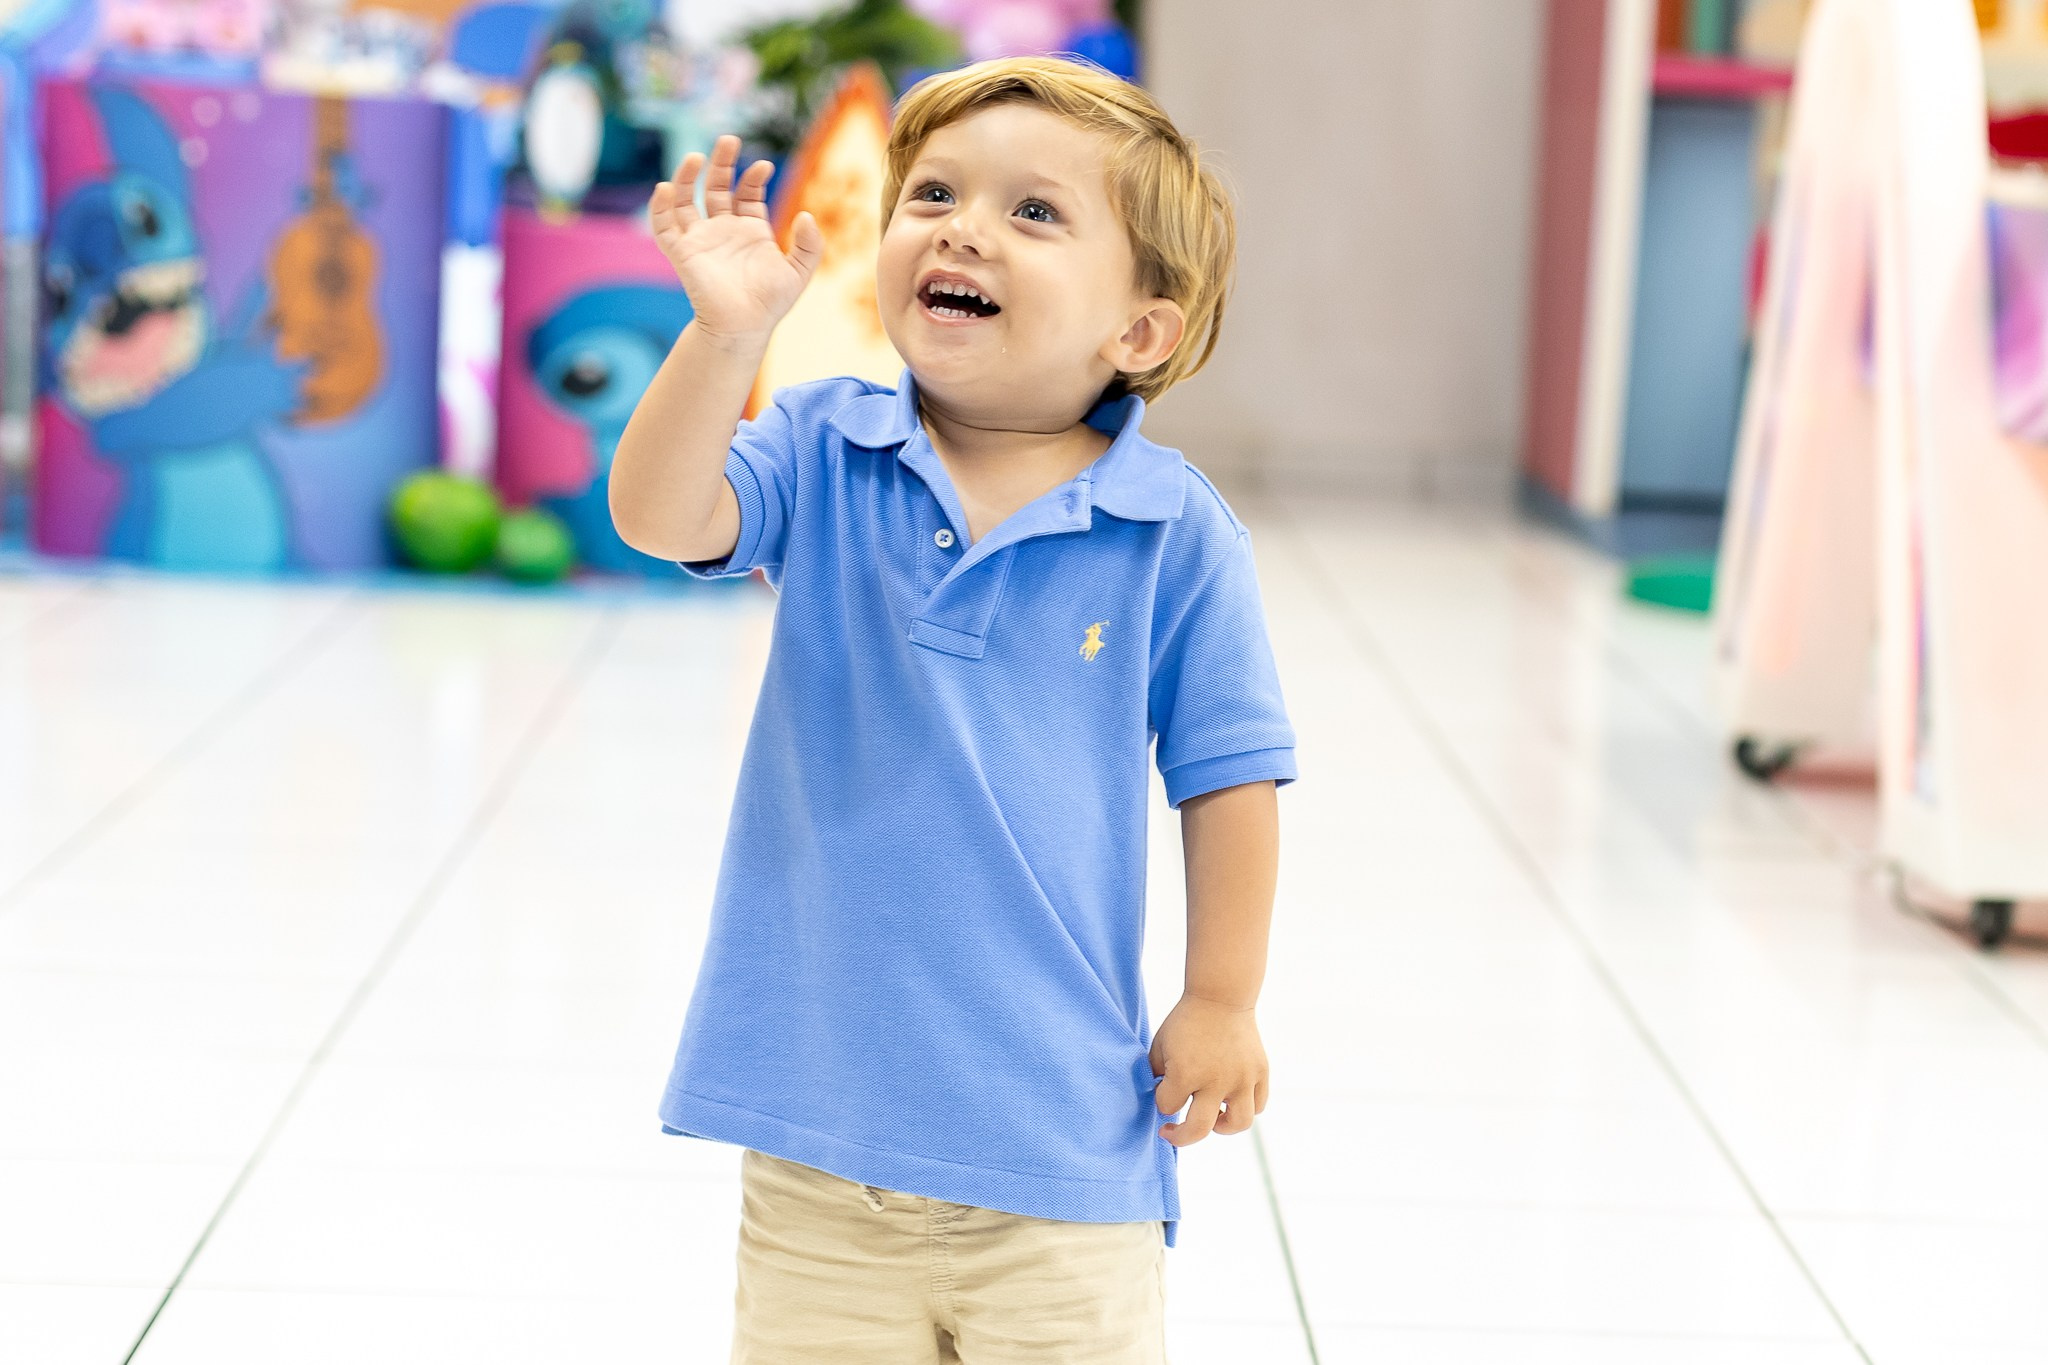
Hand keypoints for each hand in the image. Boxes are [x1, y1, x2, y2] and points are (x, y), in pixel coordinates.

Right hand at [649, 134, 823, 350]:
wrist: (744, 329)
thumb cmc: (770, 304)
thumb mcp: (799, 272)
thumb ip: (809, 244)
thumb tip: (806, 215)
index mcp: (749, 230)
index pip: (746, 192)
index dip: (752, 176)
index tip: (763, 166)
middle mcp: (722, 229)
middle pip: (715, 186)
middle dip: (720, 162)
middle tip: (729, 139)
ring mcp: (700, 239)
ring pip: (686, 199)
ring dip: (687, 176)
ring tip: (694, 156)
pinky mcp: (682, 253)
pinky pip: (664, 226)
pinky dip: (660, 207)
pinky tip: (666, 188)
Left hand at [1149, 994, 1268, 1146]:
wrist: (1221, 996)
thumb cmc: (1186, 1022)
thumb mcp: (1161, 1045)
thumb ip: (1156, 1075)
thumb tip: (1157, 1101)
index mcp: (1186, 1073)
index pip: (1168, 1106)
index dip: (1161, 1101)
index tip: (1162, 1090)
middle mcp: (1216, 1080)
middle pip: (1199, 1129)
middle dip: (1181, 1136)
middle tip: (1172, 1131)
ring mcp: (1242, 1078)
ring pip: (1239, 1124)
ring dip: (1222, 1127)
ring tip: (1212, 1117)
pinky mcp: (1260, 1072)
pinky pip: (1258, 1105)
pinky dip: (1245, 1108)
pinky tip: (1230, 1100)